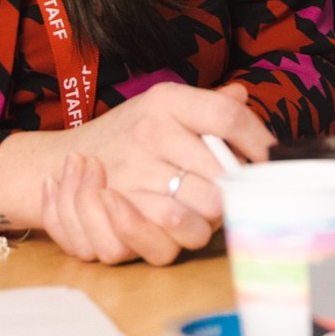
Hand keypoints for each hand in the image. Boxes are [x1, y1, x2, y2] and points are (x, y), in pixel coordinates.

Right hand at [0, 81, 273, 264]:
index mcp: (166, 101)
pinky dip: (180, 240)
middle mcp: (150, 133)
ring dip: (210, 220)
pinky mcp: (121, 213)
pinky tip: (179, 226)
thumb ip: (206, 104)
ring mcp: (134, 174)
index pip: (226, 115)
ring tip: (206, 212)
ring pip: (200, 213)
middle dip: (234, 192)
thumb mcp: (164, 105)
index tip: (270, 157)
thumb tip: (243, 94)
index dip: (257, 139)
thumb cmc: (129, 133)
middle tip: (233, 194)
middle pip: (220, 175)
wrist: (64, 160)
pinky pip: (169, 241)